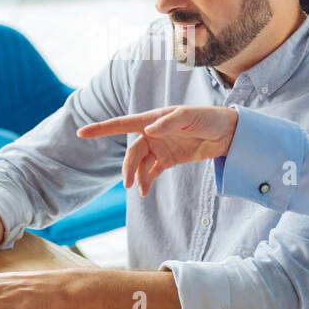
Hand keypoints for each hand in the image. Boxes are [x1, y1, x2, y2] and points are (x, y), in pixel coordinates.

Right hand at [77, 105, 238, 196]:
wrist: (227, 133)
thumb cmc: (208, 118)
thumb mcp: (190, 117)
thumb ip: (169, 122)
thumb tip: (149, 130)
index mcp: (152, 119)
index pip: (122, 124)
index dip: (101, 129)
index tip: (81, 133)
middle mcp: (152, 133)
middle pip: (132, 151)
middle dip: (128, 167)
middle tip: (128, 184)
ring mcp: (159, 147)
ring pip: (140, 164)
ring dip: (137, 177)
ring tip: (139, 190)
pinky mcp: (168, 160)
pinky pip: (151, 172)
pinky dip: (146, 181)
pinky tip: (145, 191)